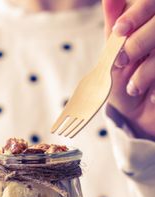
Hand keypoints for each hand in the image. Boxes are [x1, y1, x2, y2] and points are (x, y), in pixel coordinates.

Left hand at [103, 0, 154, 139]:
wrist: (137, 116)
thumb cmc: (123, 83)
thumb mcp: (113, 56)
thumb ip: (114, 26)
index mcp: (150, 24)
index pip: (150, 4)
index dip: (135, 15)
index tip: (119, 30)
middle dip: (137, 44)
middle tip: (122, 61)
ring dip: (146, 72)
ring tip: (134, 88)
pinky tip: (151, 97)